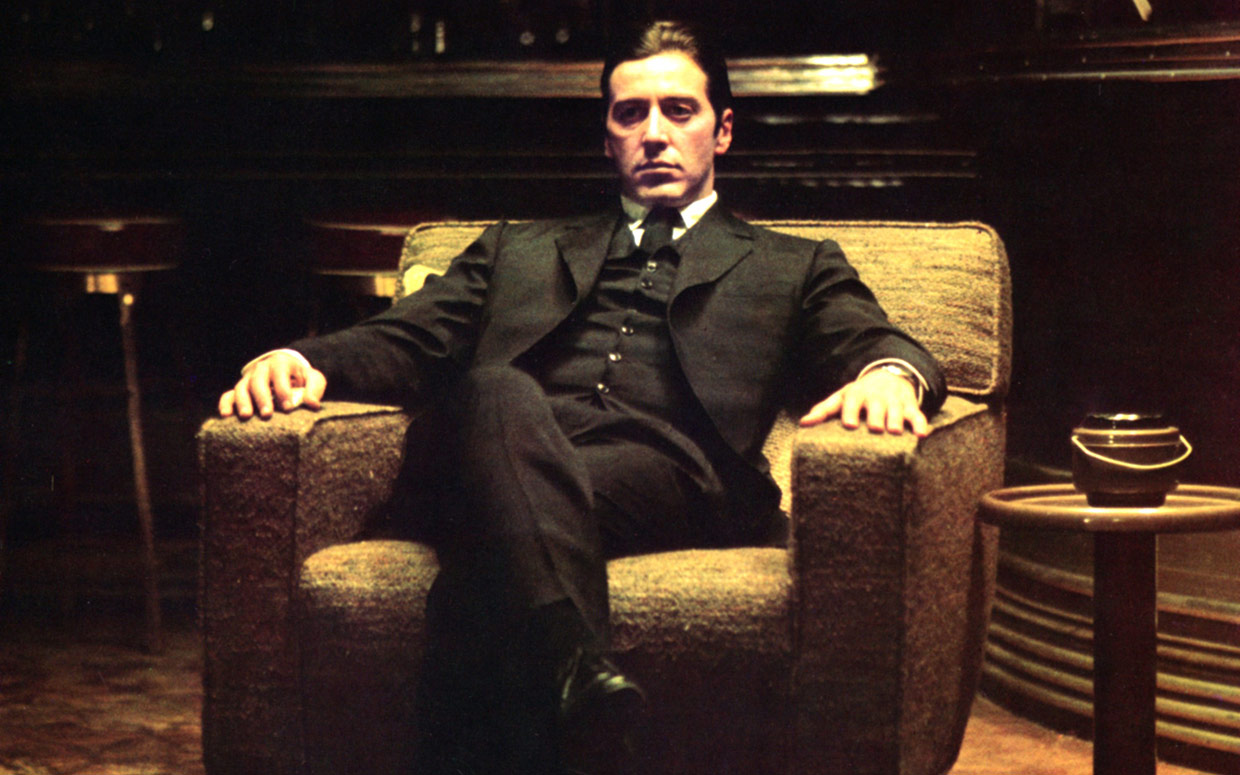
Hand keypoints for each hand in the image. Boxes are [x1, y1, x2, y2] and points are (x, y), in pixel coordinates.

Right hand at [218, 352, 326, 419]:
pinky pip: (229, 395)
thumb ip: (314, 389)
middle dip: (262, 398)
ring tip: (246, 416)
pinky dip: (226, 404)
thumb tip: (312, 404)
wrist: (289, 374)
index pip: (279, 375)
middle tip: (267, 415)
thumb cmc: (302, 378)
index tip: (288, 407)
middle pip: (258, 381)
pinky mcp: (240, 390)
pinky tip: (226, 416)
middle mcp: (262, 369)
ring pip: (241, 388)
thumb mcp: (313, 379)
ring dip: (243, 402)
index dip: (283, 391)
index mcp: (280, 363)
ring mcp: (248, 379)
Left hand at [799, 368, 927, 436]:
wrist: (888, 376)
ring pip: (897, 410)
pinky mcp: (910, 405)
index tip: (849, 424)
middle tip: (875, 428)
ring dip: (897, 420)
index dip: (851, 411)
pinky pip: (917, 414)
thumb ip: (824, 410)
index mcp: (857, 394)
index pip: (853, 401)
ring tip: (895, 432)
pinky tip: (921, 435)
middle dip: (877, 416)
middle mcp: (876, 396)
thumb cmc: (859, 394)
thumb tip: (803, 423)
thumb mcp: (841, 398)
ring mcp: (894, 400)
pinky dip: (920, 423)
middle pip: (877, 406)